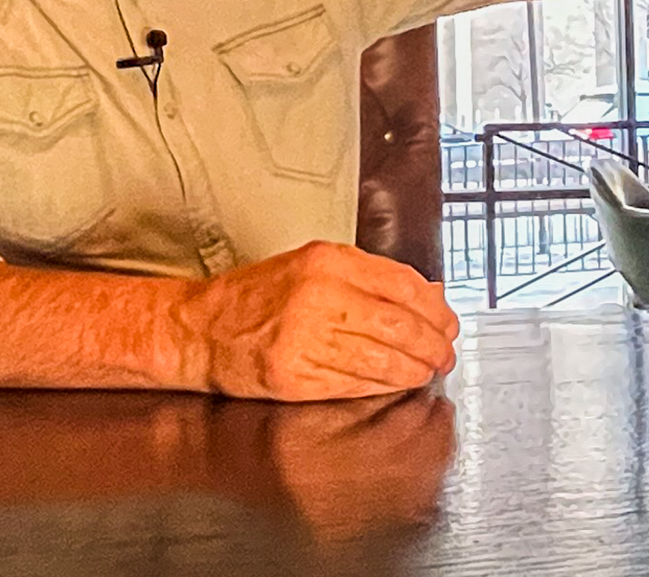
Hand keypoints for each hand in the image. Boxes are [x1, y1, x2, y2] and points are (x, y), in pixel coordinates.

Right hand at [178, 241, 459, 400]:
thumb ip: (365, 277)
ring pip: (379, 358)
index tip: (448, 321)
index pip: (401, 284)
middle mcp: (317, 296)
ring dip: (412, 369)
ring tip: (427, 370)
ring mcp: (304, 338)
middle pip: (397, 324)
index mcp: (326, 261)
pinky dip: (381, 385)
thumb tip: (425, 295)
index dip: (433, 308)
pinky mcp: (294, 376)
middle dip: (431, 343)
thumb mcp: (310, 266)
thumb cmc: (255, 297)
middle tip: (445, 352)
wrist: (200, 329)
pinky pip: (353, 383)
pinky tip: (395, 384)